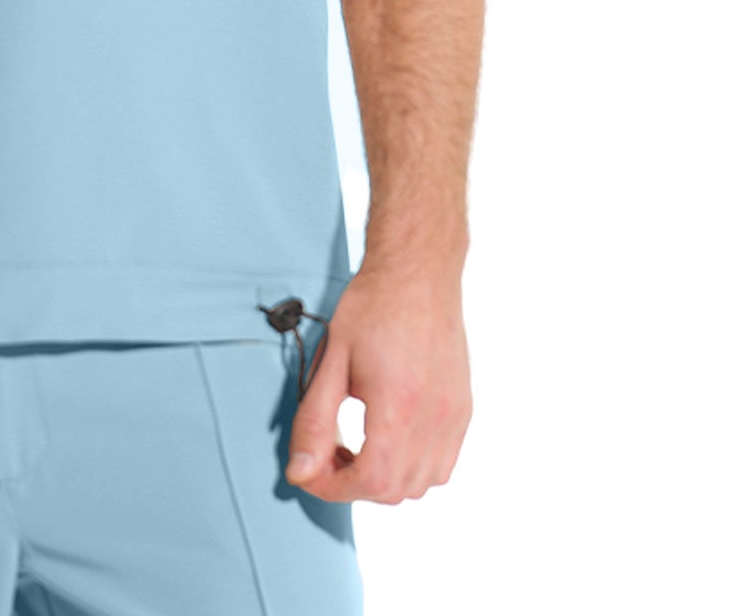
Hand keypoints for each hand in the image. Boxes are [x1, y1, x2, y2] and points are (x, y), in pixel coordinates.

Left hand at [284, 263, 471, 503]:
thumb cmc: (373, 307)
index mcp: (398, 407)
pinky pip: (442, 464)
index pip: (370, 482)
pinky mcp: (463, 410)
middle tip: (326, 455)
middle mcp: (434, 419)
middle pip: (395, 490)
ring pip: (422, 483)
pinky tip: (387, 437)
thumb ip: (314, 422)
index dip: (334, 488)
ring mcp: (454, 417)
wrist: (417, 272)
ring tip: (356, 447)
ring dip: (385, 479)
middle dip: (354, 484)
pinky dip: (412, 466)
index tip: (310, 472)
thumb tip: (300, 471)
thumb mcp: (331, 361)